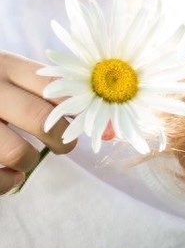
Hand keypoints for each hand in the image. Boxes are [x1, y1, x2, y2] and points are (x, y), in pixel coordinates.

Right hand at [0, 51, 75, 191]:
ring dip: (29, 161)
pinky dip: (7, 182)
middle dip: (61, 140)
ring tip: (27, 159)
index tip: (87, 125)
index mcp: (4, 64)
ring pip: (16, 152)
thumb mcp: (9, 76)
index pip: (59, 88)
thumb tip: (111, 131)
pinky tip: (9, 175)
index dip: (82, 112)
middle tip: (62, 145)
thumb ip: (51, 93)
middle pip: (42, 119)